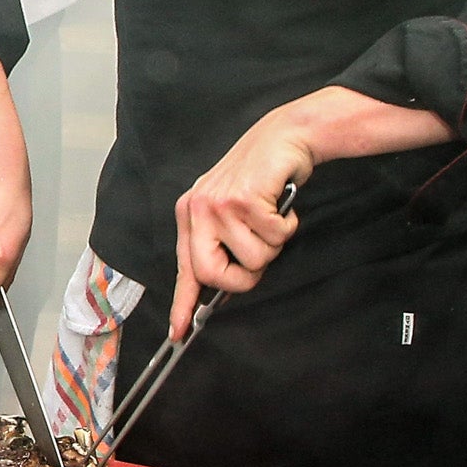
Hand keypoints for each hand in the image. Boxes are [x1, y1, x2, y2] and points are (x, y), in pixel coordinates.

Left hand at [168, 112, 313, 341]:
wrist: (282, 136)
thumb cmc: (259, 177)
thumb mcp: (229, 208)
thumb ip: (220, 241)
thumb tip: (222, 284)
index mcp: (189, 215)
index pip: (184, 267)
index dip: (182, 303)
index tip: (179, 331)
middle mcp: (197, 210)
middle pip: (212, 273)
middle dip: (242, 279)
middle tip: (258, 261)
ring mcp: (219, 204)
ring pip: (252, 258)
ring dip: (273, 244)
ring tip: (270, 218)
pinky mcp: (244, 198)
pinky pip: (273, 236)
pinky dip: (286, 226)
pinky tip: (280, 206)